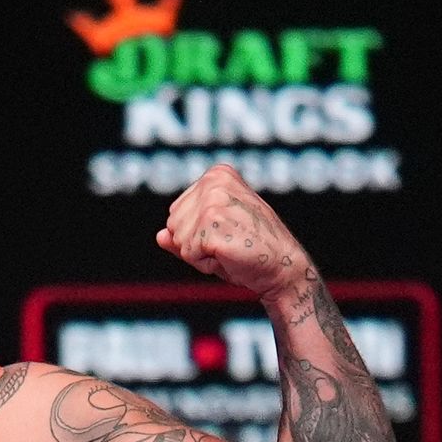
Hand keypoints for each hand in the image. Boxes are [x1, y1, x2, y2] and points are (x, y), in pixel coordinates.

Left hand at [154, 162, 310, 298]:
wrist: (282, 267)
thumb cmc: (252, 251)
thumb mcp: (215, 236)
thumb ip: (185, 233)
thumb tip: (159, 236)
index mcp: (217, 175)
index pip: (177, 212)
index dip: (198, 233)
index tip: (228, 233)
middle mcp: (214, 182)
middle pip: (173, 224)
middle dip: (195, 244)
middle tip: (229, 243)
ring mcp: (213, 201)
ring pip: (178, 240)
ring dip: (200, 254)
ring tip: (230, 249)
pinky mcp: (212, 223)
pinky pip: (188, 253)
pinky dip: (205, 263)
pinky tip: (229, 256)